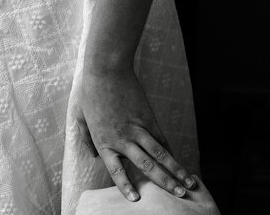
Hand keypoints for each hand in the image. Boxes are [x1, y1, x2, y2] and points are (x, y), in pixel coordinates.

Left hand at [77, 66, 196, 202]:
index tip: (136, 200)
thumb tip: (93, 156)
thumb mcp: (80, 117)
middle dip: (164, 184)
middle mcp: (123, 140)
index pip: (117, 171)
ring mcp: (138, 129)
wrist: (107, 69)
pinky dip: (171, 152)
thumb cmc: (90, 91)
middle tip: (179, 197)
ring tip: (188, 184)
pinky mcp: (148, 118)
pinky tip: (179, 161)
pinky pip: (161, 139)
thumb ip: (86, 139)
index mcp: (105, 142)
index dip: (126, 187)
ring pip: (160, 155)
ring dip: (176, 171)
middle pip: (146, 167)